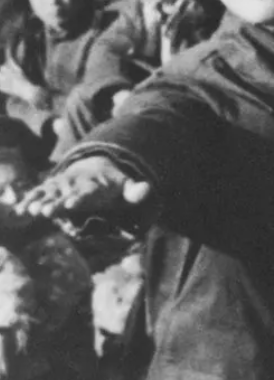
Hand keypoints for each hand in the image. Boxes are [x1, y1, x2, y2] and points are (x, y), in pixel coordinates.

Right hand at [14, 156, 151, 221]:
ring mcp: (62, 184)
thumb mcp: (125, 187)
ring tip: (30, 211)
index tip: (70, 203)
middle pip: (65, 193)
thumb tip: (147, 188)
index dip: (78, 197)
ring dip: (40, 201)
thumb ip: (135, 191)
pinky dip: (30, 199)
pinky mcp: (51, 187)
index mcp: (94, 185)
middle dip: (56, 201)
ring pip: (50, 193)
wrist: (96, 169)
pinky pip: (39, 193)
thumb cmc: (111, 186)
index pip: (87, 192)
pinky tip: (20, 210)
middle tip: (46, 210)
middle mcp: (75, 183)